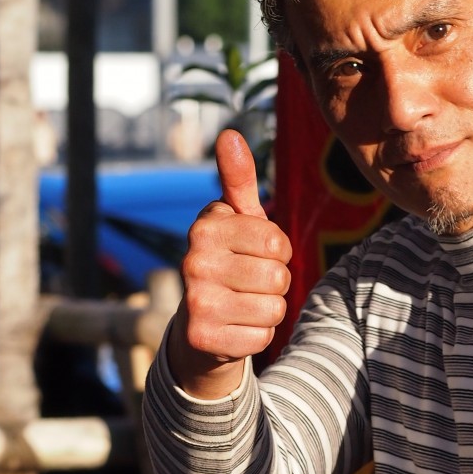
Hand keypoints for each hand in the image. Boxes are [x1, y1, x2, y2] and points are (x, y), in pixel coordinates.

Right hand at [168, 128, 292, 398]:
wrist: (199, 328)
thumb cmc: (229, 264)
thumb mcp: (236, 221)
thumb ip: (238, 180)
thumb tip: (230, 134)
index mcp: (205, 227)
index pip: (277, 243)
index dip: (278, 253)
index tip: (255, 255)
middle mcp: (193, 261)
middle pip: (278, 277)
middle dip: (274, 284)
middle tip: (249, 285)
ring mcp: (195, 302)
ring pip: (274, 309)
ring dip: (269, 311)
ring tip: (244, 305)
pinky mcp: (203, 338)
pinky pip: (263, 338)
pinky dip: (257, 336)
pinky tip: (236, 328)